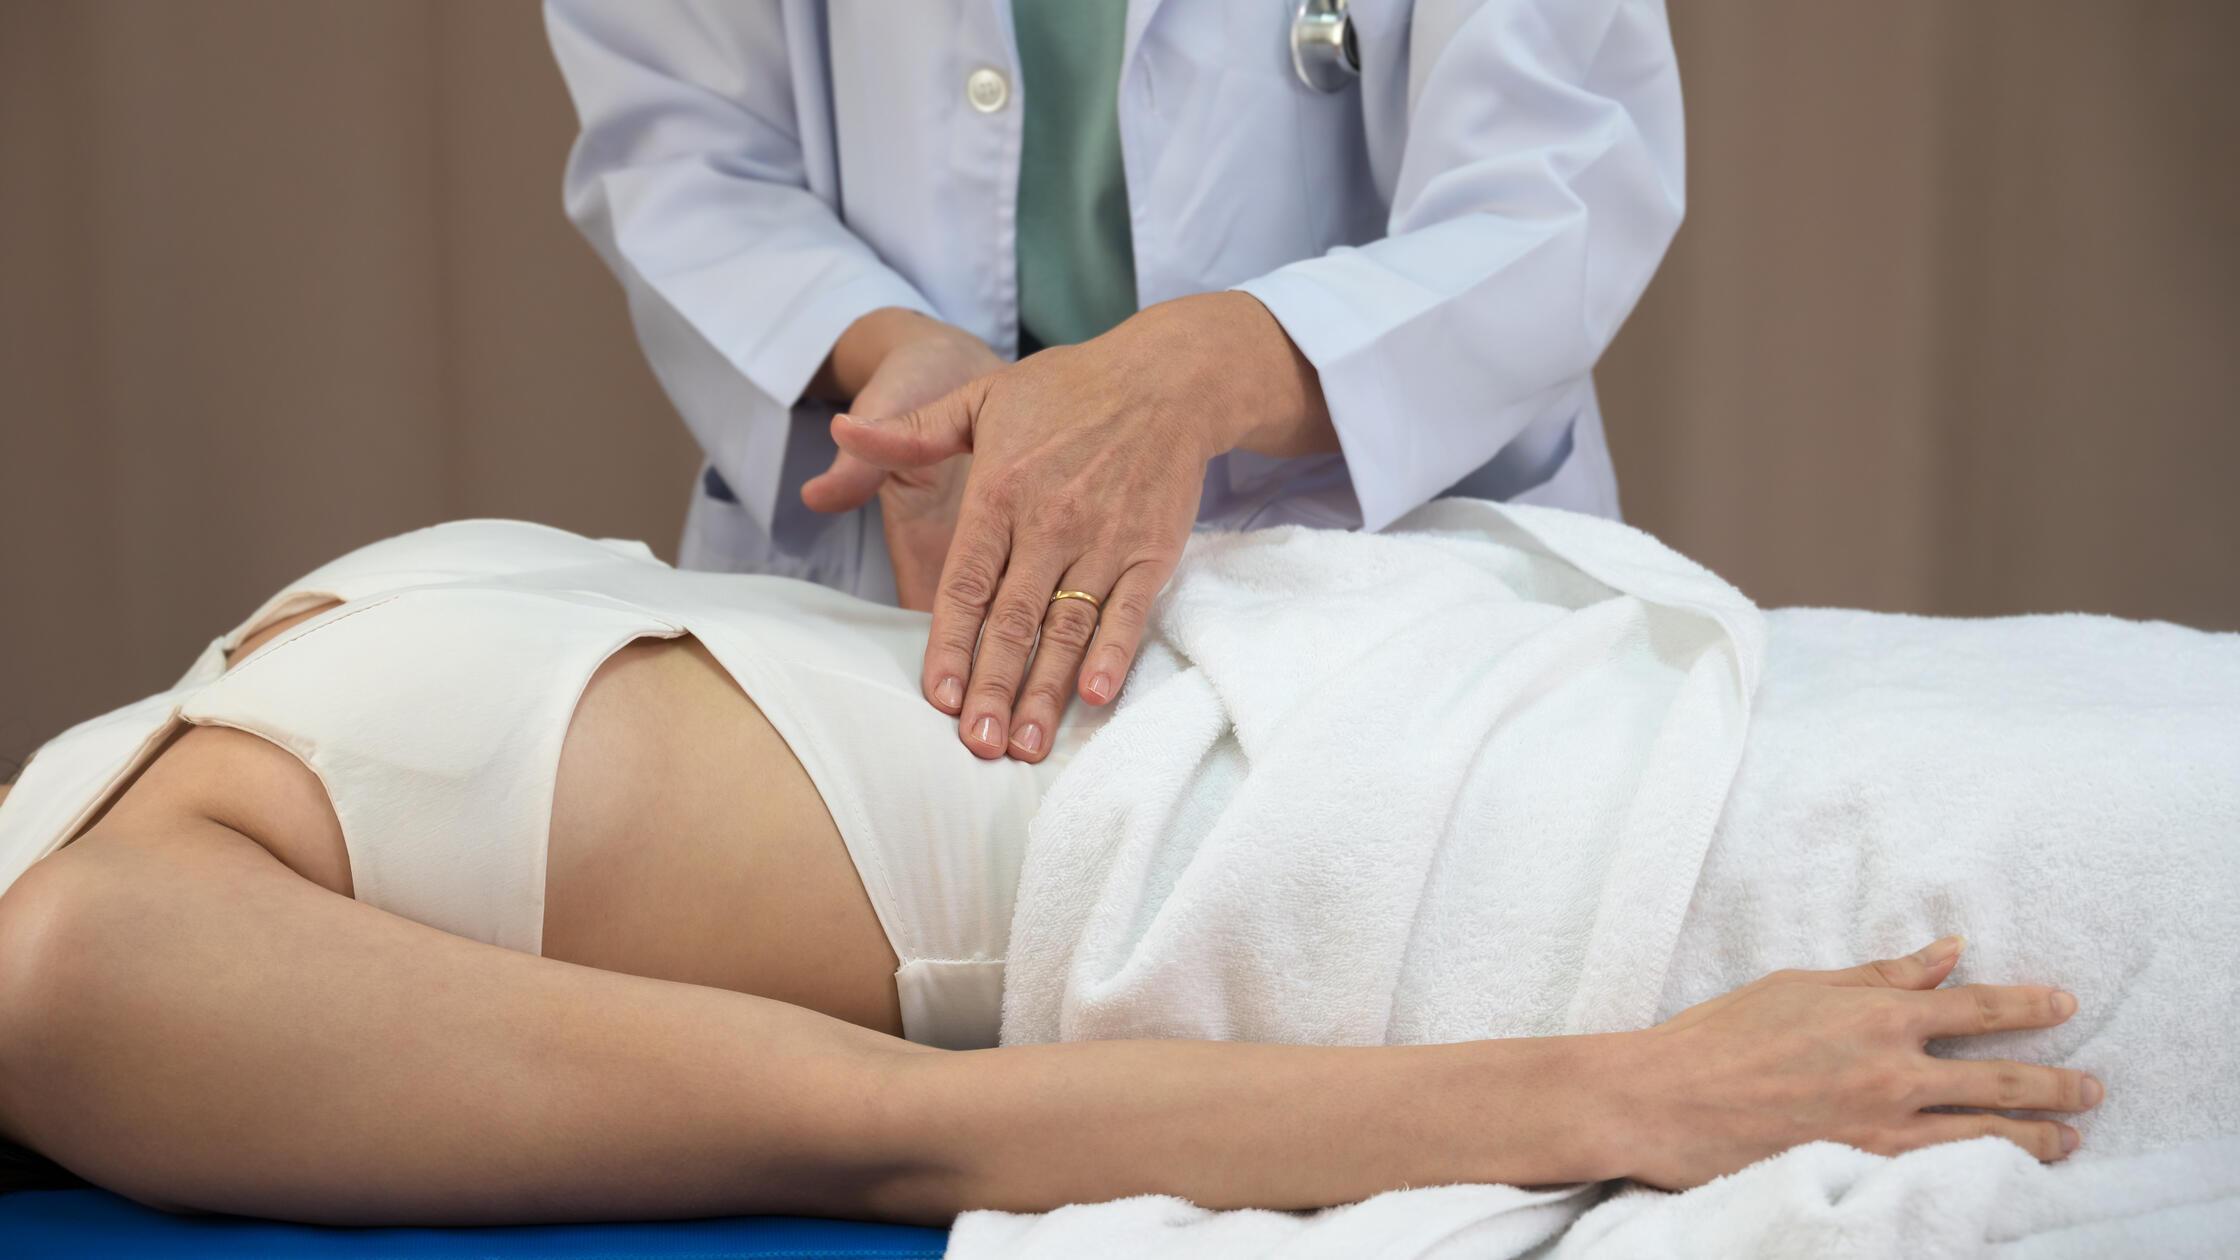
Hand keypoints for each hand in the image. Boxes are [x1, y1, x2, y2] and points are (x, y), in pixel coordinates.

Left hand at [829, 292, 1334, 760]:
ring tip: (1025, 745)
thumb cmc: (1066, 390)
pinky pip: (1127, 611)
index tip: (937, 698)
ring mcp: (1103, 539)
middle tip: (975, 746)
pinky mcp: (1150, 552)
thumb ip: (910, 429)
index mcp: (1000, 491)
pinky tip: (1095, 695)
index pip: (967, 583)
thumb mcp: (979, 395)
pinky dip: (1114, 653)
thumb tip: (841, 430)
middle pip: (1013, 620)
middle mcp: (1050, 522)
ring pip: (1067, 628)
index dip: (950, 644)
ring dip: (1046, 690)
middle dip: (993, 686)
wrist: (1167, 379)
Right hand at [1610, 937, 2101, 1189]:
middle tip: (2094, 1088)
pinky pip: (1946, 1170)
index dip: (2030, 1007)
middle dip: (2057, 1084)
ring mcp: (1882, 1129)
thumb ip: (1882, 975)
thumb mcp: (1803, 985)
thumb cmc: (1722, 1034)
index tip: (2066, 1005)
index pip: (1978, 1009)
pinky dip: (1986, 1170)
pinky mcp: (1863, 1169)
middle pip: (2001, 1080)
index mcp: (1876, 1016)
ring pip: (1986, 1135)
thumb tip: (1950, 954)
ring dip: (2038, 1137)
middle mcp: (1891, 1073)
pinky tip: (2006, 1173)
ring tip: (2070, 1139)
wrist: (1666, 1101)